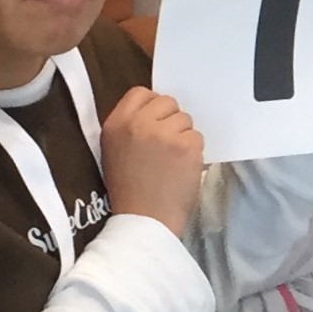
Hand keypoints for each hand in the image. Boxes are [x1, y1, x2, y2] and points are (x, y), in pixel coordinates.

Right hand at [99, 88, 204, 238]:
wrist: (144, 219)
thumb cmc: (129, 189)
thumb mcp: (114, 151)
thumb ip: (130, 126)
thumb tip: (155, 111)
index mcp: (116, 124)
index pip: (140, 92)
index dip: (152, 105)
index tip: (155, 122)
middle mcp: (138, 123)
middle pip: (167, 101)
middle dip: (171, 120)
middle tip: (166, 144)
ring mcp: (164, 133)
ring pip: (185, 119)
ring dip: (183, 136)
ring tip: (172, 159)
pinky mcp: (186, 146)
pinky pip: (197, 136)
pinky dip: (194, 151)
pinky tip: (182, 167)